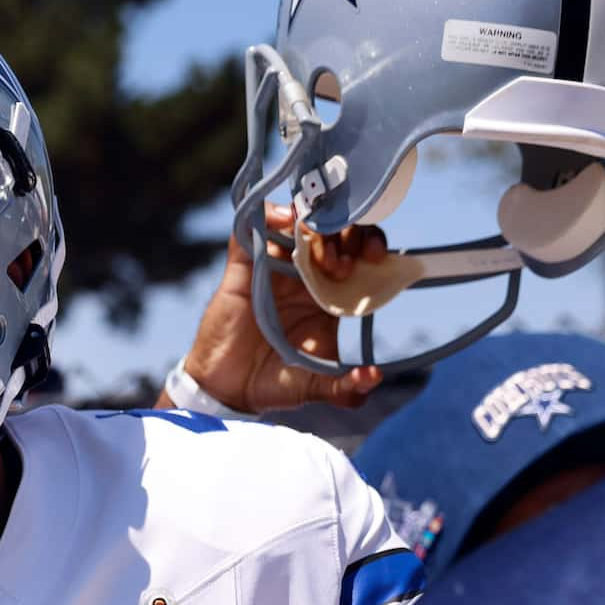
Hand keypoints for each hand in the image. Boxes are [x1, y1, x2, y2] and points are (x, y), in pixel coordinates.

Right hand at [172, 205, 387, 414]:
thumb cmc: (275, 383)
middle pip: (334, 230)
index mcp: (331, 294)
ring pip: (298, 222)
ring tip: (315, 245)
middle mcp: (305, 274)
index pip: (358, 253)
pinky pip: (254, 226)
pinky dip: (270, 214)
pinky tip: (285, 219)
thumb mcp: (315, 386)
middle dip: (345, 234)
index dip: (371, 244)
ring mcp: (274, 266)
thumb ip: (345, 388)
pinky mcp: (243, 264)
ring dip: (313, 223)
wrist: (229, 389)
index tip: (375, 256)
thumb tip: (374, 377)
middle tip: (340, 264)